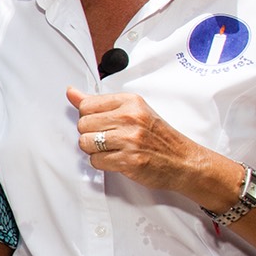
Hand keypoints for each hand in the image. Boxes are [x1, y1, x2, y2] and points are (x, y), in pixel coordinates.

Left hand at [67, 87, 231, 201]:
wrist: (183, 161)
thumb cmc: (159, 137)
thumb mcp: (133, 110)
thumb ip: (99, 103)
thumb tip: (71, 92)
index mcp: (130, 102)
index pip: (86, 105)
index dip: (89, 117)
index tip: (100, 123)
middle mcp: (130, 118)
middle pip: (83, 124)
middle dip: (90, 134)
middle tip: (108, 139)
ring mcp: (129, 140)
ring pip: (86, 143)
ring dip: (94, 150)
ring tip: (112, 149)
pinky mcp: (128, 160)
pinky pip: (96, 161)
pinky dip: (102, 163)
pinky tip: (117, 159)